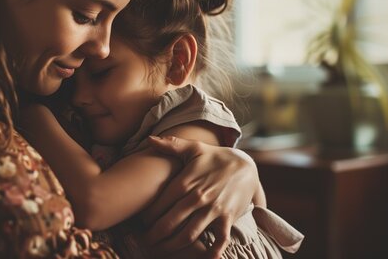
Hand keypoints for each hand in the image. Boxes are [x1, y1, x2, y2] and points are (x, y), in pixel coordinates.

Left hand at [140, 136, 258, 258]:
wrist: (247, 166)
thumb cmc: (215, 157)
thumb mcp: (194, 148)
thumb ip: (171, 145)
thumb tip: (149, 139)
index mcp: (186, 182)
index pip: (160, 204)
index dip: (147, 217)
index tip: (140, 223)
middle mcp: (197, 197)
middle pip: (170, 223)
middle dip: (154, 235)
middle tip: (145, 240)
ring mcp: (213, 210)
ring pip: (188, 234)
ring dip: (172, 246)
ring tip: (161, 249)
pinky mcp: (227, 219)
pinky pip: (219, 240)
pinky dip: (211, 252)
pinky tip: (203, 258)